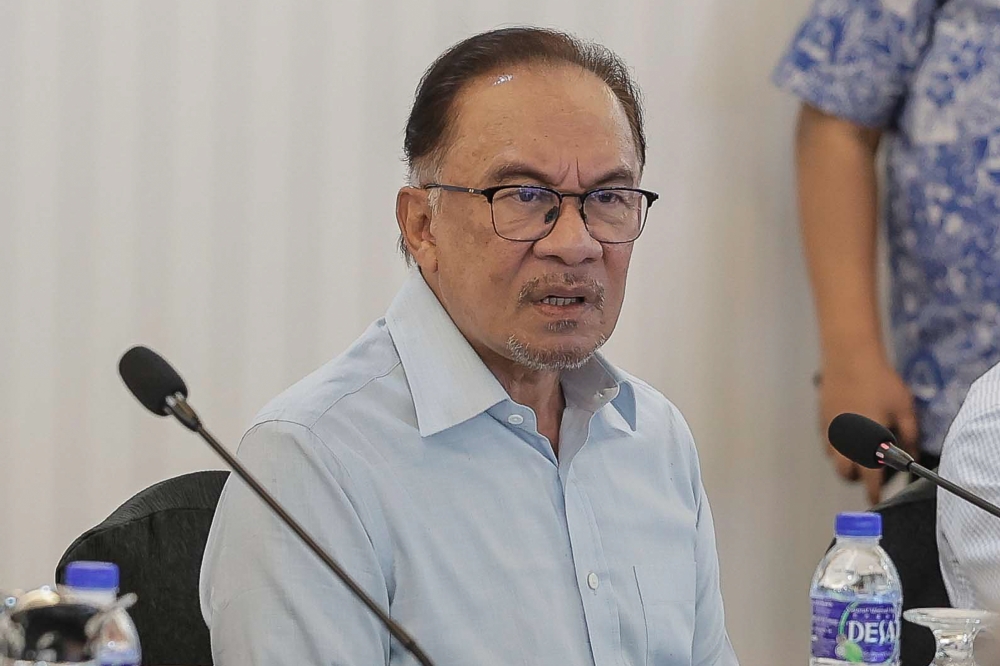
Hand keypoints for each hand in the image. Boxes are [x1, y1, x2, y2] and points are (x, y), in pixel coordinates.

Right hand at [818, 358, 919, 503]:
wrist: (849, 359)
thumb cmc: (879, 383)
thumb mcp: (904, 409)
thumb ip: (910, 437)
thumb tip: (912, 454)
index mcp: (866, 446)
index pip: (870, 481)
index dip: (875, 493)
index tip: (878, 498)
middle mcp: (844, 444)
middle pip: (846, 474)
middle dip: (858, 478)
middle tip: (873, 469)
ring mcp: (830, 432)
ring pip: (834, 459)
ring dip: (846, 461)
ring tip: (861, 449)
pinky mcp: (822, 420)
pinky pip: (828, 442)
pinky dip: (838, 445)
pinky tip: (850, 432)